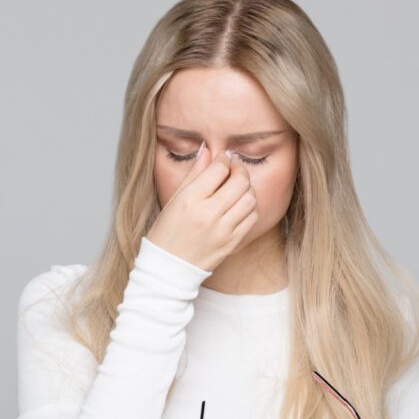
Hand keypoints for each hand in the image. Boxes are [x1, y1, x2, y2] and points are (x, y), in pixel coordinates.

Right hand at [145, 140, 258, 272]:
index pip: (218, 169)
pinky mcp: (232, 242)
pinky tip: (239, 205)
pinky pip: (252, 217)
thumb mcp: (174, 200)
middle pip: (239, 181)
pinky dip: (249, 207)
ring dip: (247, 188)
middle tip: (234, 169)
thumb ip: (193, 174)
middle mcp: (208, 214)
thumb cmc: (166, 231)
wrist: (169, 267)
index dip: (224, 159)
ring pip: (250, 198)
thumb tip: (207, 150)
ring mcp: (222, 230)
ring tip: (237, 188)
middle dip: (240, 169)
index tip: (223, 159)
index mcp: (190, 200)